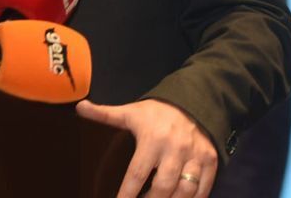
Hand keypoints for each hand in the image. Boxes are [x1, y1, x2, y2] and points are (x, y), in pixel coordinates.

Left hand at [76, 99, 216, 197]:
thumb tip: (79, 107)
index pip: (137, 173)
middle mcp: (175, 149)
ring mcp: (195, 156)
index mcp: (153, 139)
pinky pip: (204, 188)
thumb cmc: (156, 112)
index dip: (127, 193)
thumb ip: (105, 114)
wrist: (193, 101)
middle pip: (163, 187)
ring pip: (185, 191)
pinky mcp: (211, 161)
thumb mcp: (130, 112)